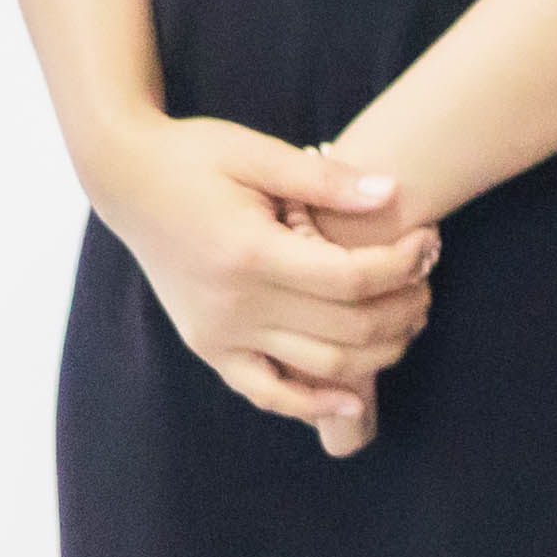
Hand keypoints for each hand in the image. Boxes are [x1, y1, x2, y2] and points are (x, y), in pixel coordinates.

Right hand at [87, 116, 440, 458]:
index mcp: (249, 254)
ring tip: (410, 319)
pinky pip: (265, 392)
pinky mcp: (207, 347)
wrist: (126, 181)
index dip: (402, 265)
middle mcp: (233, 306)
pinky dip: (311, 403)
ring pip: (317, 368)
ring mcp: (217, 335)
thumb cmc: (195, 157)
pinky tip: (351, 400)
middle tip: (430, 279)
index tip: (428, 240)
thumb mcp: (257, 153)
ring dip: (377, 353)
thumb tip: (392, 194)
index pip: (350, 279)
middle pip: (344, 329)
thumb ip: (325, 179)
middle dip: (402, 308)